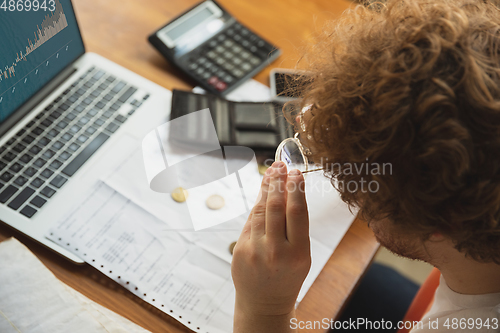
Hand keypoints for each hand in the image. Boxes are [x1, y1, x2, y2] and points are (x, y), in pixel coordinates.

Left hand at [231, 161, 310, 331]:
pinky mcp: (240, 250)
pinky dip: (258, 205)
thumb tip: (290, 191)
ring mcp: (255, 250)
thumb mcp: (302, 256)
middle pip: (277, 208)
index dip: (296, 190)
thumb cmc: (288, 276)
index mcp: (298, 254)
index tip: (296, 172)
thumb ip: (296, 227)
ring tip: (272, 173)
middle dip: (279, 183)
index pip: (297, 213)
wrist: (264, 303)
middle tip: (281, 165)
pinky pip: (250, 221)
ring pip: (261, 211)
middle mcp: (276, 251)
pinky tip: (264, 194)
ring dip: (267, 189)